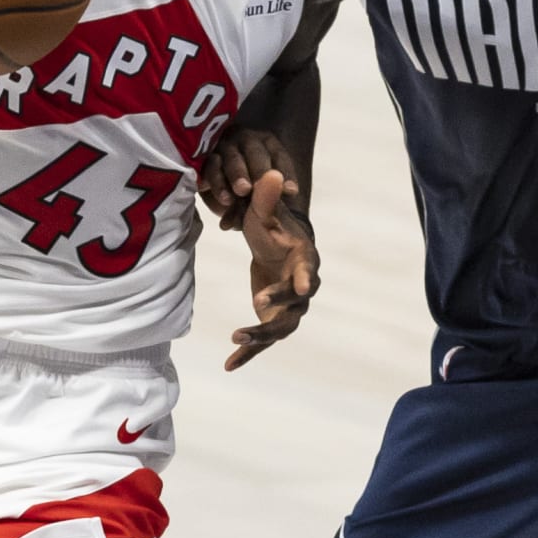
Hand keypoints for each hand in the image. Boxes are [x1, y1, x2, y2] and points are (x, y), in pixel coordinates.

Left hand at [201, 129, 318, 369]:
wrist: (276, 245)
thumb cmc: (273, 226)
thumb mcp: (266, 212)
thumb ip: (266, 197)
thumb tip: (271, 172)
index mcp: (304, 261)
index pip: (308, 272)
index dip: (306, 279)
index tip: (304, 286)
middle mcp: (302, 289)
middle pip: (296, 305)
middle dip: (279, 307)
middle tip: (258, 306)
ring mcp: (289, 309)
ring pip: (279, 329)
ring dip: (260, 335)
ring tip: (235, 337)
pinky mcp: (273, 321)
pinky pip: (263, 342)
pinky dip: (247, 353)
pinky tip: (228, 365)